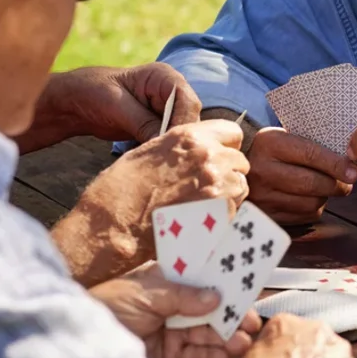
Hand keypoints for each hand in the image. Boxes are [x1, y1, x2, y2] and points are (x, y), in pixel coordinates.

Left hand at [22, 64, 200, 152]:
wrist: (75, 102)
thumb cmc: (93, 92)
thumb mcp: (117, 106)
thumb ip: (143, 123)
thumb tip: (164, 143)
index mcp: (164, 77)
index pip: (188, 101)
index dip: (183, 124)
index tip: (170, 145)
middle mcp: (171, 93)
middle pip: (189, 120)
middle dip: (179, 139)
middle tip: (167, 161)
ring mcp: (166, 111)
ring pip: (180, 133)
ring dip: (171, 148)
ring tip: (160, 165)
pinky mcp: (158, 127)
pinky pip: (168, 141)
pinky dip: (162, 152)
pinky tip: (154, 164)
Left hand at [90, 262, 259, 357]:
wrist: (80, 348)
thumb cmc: (107, 308)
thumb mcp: (145, 293)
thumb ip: (182, 296)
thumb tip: (216, 298)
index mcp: (164, 282)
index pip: (200, 279)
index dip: (223, 282)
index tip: (247, 286)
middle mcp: (171, 308)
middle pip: (209, 311)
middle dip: (231, 315)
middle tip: (252, 322)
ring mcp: (170, 335)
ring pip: (206, 336)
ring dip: (226, 339)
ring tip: (243, 342)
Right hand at [113, 118, 250, 212]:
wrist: (115, 225)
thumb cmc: (122, 189)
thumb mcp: (150, 151)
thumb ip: (182, 148)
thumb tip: (196, 151)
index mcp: (190, 137)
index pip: (232, 132)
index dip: (226, 146)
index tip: (217, 156)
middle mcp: (209, 156)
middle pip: (240, 161)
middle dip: (228, 172)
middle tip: (206, 186)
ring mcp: (218, 185)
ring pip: (241, 186)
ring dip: (228, 194)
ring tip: (202, 205)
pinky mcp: (221, 214)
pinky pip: (235, 210)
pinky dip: (223, 214)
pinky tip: (201, 219)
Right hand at [247, 127, 356, 224]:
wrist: (238, 167)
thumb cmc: (272, 150)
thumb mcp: (285, 137)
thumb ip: (312, 145)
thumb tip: (348, 163)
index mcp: (270, 143)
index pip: (310, 155)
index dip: (336, 165)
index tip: (354, 173)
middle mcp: (263, 170)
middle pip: (312, 183)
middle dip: (337, 185)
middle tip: (347, 183)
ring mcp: (262, 195)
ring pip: (310, 203)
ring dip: (326, 197)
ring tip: (326, 188)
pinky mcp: (266, 215)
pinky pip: (302, 216)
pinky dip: (314, 209)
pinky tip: (311, 198)